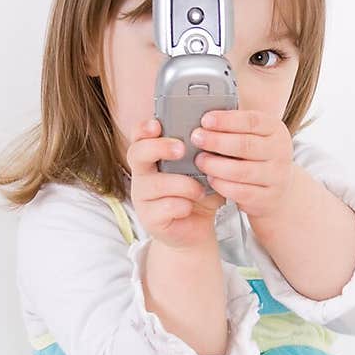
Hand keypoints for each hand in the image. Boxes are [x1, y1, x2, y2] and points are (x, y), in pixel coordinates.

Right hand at [126, 118, 222, 250]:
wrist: (196, 230)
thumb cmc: (197, 195)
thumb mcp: (202, 171)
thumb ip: (204, 155)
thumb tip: (216, 138)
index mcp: (151, 158)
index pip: (139, 136)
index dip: (144, 129)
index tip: (157, 124)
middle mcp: (141, 175)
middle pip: (137, 153)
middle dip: (159, 148)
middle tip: (181, 149)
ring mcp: (142, 197)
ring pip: (159, 184)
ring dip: (186, 185)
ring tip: (201, 191)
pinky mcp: (150, 218)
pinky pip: (168, 206)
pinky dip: (185, 206)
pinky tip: (190, 208)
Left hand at [190, 108, 295, 222]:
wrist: (278, 188)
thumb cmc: (257, 156)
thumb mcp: (253, 136)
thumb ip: (234, 128)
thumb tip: (203, 123)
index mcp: (275, 130)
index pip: (252, 121)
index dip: (226, 120)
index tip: (205, 120)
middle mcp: (280, 152)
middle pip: (246, 145)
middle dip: (217, 141)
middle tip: (196, 138)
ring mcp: (276, 177)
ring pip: (242, 171)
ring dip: (216, 165)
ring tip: (200, 160)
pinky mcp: (268, 197)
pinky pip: (241, 192)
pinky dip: (222, 185)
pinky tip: (211, 178)